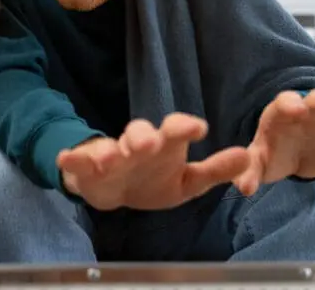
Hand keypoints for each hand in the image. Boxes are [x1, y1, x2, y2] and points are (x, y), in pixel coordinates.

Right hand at [57, 113, 250, 210]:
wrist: (114, 188)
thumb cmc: (155, 179)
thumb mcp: (189, 181)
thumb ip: (216, 170)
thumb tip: (248, 158)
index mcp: (165, 145)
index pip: (176, 130)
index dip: (185, 127)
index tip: (198, 128)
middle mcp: (138, 145)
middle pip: (140, 133)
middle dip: (144, 136)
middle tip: (150, 142)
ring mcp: (111, 154)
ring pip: (111, 147)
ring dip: (111, 149)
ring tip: (113, 156)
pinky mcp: (87, 166)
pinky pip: (78, 160)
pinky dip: (72, 158)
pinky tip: (66, 157)